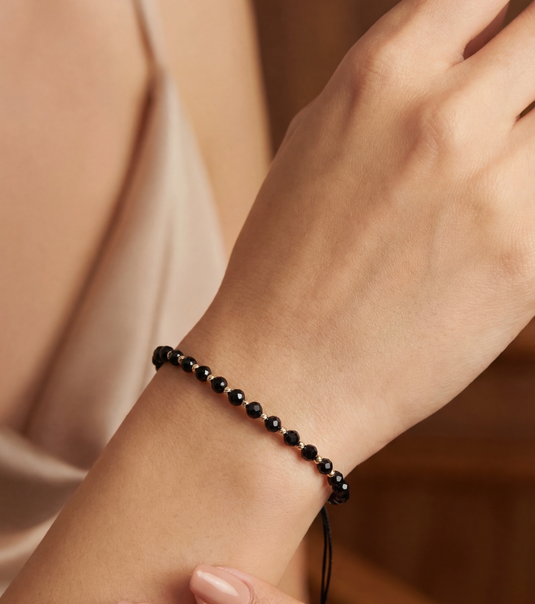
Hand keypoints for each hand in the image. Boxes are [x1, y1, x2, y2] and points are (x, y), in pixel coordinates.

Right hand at [184, 0, 534, 472]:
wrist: (282, 379)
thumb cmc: (287, 265)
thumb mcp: (319, 144)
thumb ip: (399, 84)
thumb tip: (478, 49)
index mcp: (380, 75)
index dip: (498, 21)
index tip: (501, 51)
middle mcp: (444, 117)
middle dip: (530, 71)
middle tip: (509, 115)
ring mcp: (495, 189)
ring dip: (528, 144)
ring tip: (491, 180)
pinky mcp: (529, 261)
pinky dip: (529, 200)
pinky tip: (494, 227)